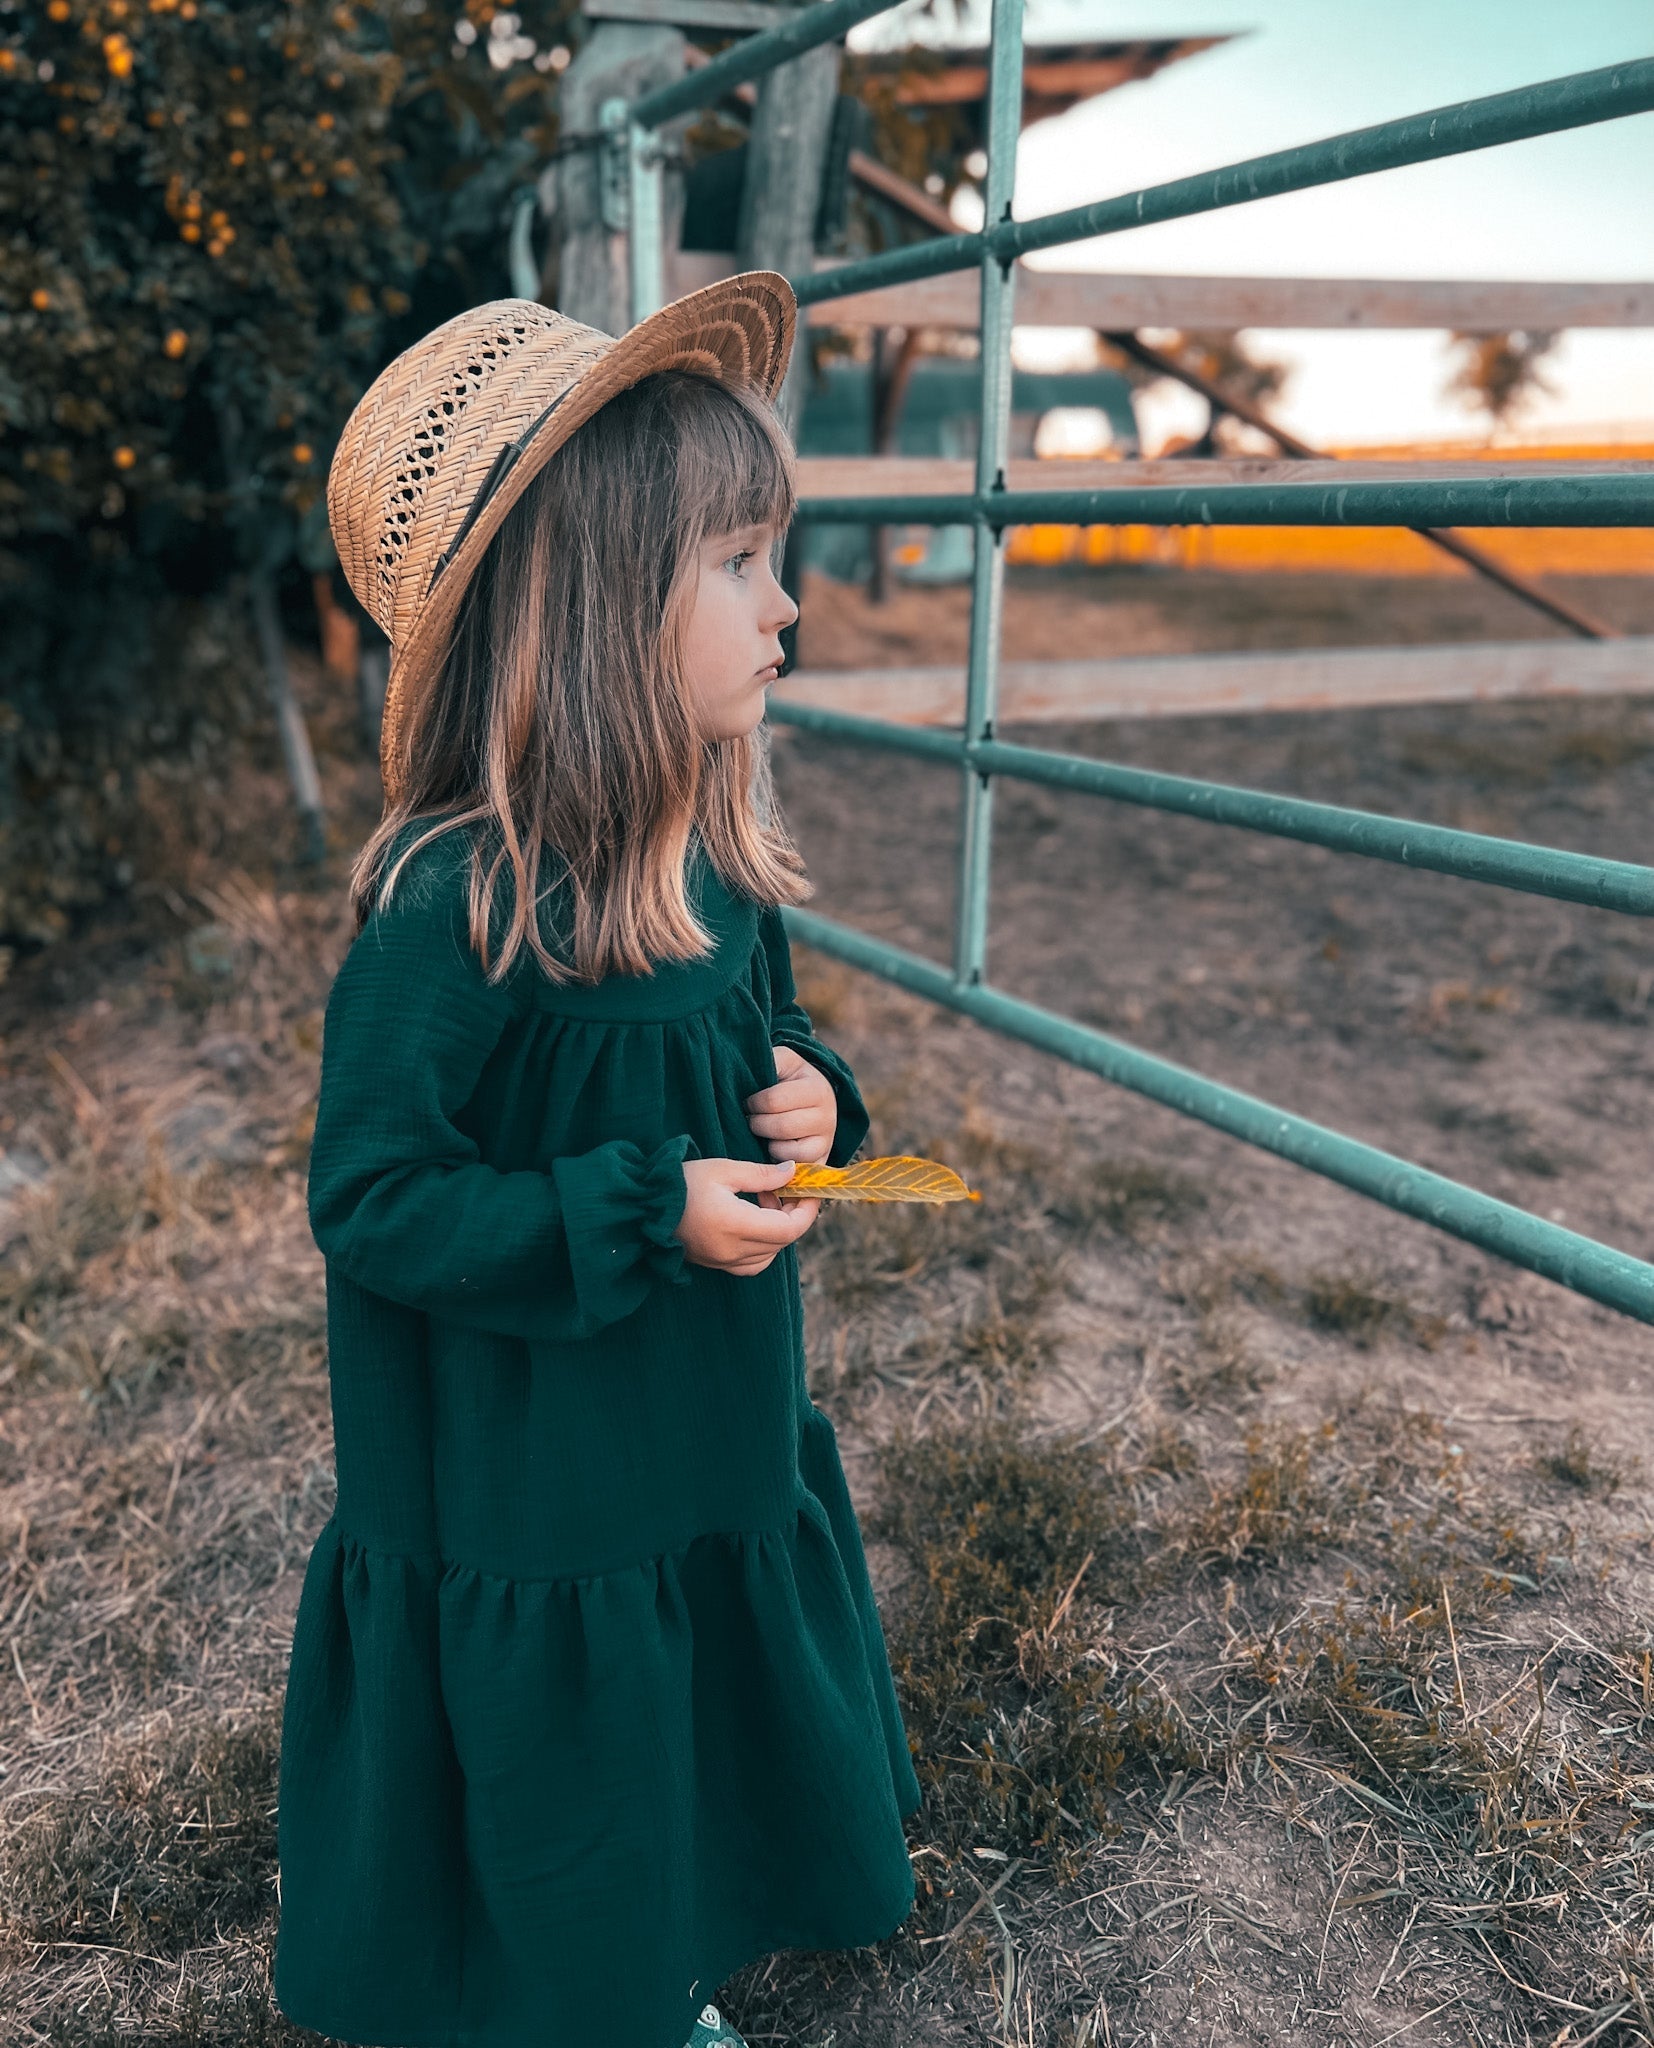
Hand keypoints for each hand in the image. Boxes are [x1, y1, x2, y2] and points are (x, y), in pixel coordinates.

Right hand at [675, 1157, 820, 1275]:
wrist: (644, 1207)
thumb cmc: (681, 1183)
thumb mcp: (723, 1169)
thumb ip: (761, 1174)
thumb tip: (792, 1172)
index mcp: (735, 1225)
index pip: (789, 1229)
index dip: (806, 1211)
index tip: (809, 1192)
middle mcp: (732, 1250)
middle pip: (782, 1241)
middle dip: (793, 1215)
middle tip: (783, 1187)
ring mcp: (723, 1262)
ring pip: (770, 1254)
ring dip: (778, 1230)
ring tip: (764, 1201)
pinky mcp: (716, 1265)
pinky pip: (753, 1264)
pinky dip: (764, 1247)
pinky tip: (753, 1223)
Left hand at [744, 1045, 837, 1164]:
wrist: (813, 1099)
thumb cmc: (790, 1078)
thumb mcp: (783, 1060)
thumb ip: (769, 1059)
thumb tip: (745, 1070)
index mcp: (817, 1089)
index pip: (774, 1100)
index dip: (754, 1102)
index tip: (749, 1101)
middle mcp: (827, 1117)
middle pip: (781, 1127)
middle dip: (757, 1123)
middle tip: (750, 1118)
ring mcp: (825, 1142)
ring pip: (786, 1151)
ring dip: (765, 1143)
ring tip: (761, 1132)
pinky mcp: (820, 1162)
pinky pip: (792, 1169)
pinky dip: (776, 1160)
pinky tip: (771, 1146)